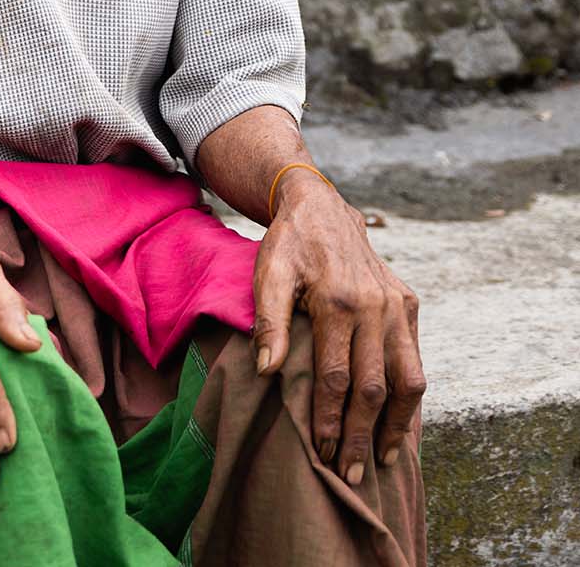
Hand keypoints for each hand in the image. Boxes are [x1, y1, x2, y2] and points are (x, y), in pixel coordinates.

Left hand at [250, 174, 426, 485]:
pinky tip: (398, 423)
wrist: (323, 208)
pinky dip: (410, 397)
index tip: (320, 453)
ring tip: (380, 460)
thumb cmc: (289, 245)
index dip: (329, 419)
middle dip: (359, 435)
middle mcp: (376, 306)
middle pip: (373, 386)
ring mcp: (398, 306)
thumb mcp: (269, 273)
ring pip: (408, 379)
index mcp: (338, 300)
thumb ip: (268, 321)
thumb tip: (266, 370)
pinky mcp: (410, 304)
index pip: (336, 376)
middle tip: (347, 474)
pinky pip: (416, 360)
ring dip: (396, 425)